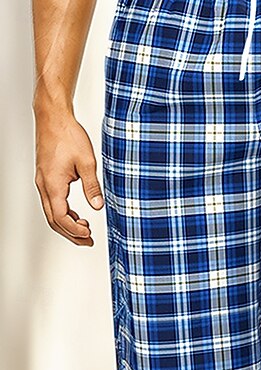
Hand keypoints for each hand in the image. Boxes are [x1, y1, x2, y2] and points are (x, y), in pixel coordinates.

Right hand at [34, 108, 103, 246]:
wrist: (53, 118)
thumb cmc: (67, 135)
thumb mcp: (87, 163)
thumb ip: (92, 186)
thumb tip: (98, 205)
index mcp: (53, 184)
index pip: (60, 217)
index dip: (74, 230)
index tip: (88, 235)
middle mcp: (44, 185)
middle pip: (53, 219)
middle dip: (70, 234)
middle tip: (86, 241)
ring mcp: (43, 182)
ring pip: (51, 212)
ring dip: (67, 224)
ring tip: (84, 231)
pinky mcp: (46, 177)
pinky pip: (52, 202)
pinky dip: (64, 213)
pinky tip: (77, 215)